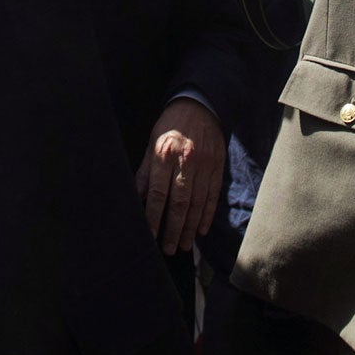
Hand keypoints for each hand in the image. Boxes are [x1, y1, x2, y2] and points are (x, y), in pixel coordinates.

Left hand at [134, 97, 226, 254]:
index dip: (154, 216)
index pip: (158, 193)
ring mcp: (204, 165)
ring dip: (190, 227)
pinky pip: (212, 195)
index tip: (150, 235)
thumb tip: (137, 198)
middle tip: (169, 249)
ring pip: (197, 202)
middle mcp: (185, 161)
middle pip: (180, 202)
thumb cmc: (170, 126)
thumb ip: (145, 171)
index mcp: (164, 154)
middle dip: (173, 228)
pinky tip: (201, 229)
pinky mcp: (217, 166)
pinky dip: (207, 214)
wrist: (200, 105)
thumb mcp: (152, 143)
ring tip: (183, 245)